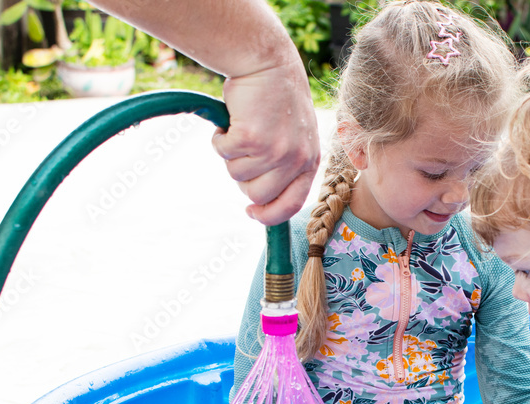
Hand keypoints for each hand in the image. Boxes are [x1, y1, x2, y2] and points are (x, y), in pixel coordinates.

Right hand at [212, 57, 319, 225]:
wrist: (267, 63)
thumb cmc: (277, 99)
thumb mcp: (294, 136)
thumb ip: (285, 165)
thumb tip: (259, 200)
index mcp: (309, 161)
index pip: (291, 205)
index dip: (269, 215)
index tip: (252, 212)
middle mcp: (296, 159)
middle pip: (257, 195)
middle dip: (243, 178)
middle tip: (244, 151)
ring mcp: (274, 151)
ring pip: (236, 174)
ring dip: (231, 154)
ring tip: (242, 128)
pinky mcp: (251, 138)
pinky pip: (223, 152)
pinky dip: (219, 138)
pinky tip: (232, 120)